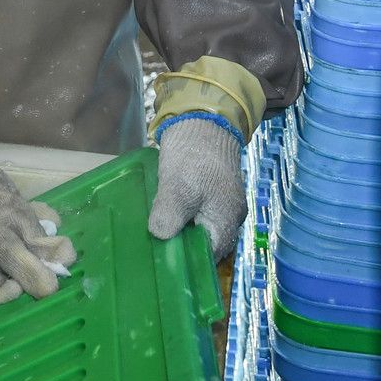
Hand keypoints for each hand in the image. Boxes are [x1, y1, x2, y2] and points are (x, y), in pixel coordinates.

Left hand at [146, 116, 246, 258]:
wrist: (203, 118)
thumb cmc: (194, 154)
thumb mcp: (177, 186)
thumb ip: (170, 214)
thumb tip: (161, 236)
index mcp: (225, 221)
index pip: (208, 257)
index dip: (186, 262)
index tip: (161, 262)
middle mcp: (228, 217)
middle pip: (204, 245)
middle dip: (180, 247)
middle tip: (152, 249)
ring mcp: (220, 204)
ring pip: (198, 229)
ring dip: (178, 231)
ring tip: (152, 234)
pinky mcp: (209, 192)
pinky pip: (195, 214)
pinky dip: (179, 217)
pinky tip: (160, 216)